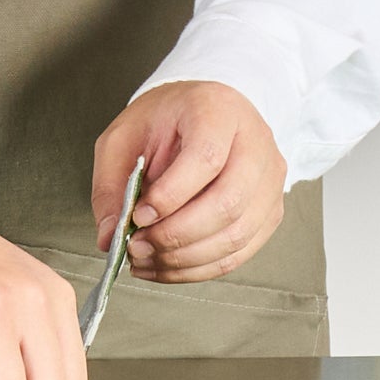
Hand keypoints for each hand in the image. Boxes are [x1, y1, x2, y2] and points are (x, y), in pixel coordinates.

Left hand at [93, 82, 285, 283]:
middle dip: (176, 236)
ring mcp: (270, 179)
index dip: (171, 196)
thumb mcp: (121, 139)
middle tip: (136, 246)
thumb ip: (112, 185)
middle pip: (228, 202)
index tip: (138, 216)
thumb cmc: (161, 122)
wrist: (197, 113)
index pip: (207, 158)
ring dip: (185, 259)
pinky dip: (198, 268)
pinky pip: (239, 252)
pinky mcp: (270, 210)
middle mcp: (255, 142)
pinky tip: (165, 266)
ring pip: (237, 235)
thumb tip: (109, 236)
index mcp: (218, 111)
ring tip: (144, 259)